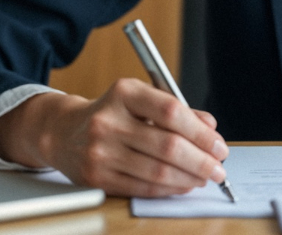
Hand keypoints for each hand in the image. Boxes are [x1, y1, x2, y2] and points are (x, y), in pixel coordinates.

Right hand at [0, 78, 228, 196]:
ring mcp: (99, 151)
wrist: (62, 132)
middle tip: (219, 167)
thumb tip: (211, 128)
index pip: (170, 111)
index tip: (219, 145)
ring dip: (189, 178)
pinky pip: (142, 188)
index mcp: (123, 93)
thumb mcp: (141, 100)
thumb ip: (177, 111)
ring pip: (157, 171)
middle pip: (167, 146)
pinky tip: (183, 185)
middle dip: (201, 161)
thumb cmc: (112, 113)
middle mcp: (108, 121)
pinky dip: (169, 189)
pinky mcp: (96, 177)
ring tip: (205, 177)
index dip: (200, 132)